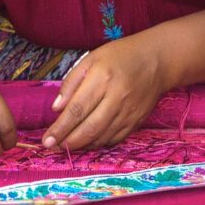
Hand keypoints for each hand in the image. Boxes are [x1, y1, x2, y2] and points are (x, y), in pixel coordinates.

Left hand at [42, 32, 168, 149]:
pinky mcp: (137, 121)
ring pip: (102, 137)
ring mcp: (129, 112)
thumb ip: (71, 83)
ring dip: (82, 145)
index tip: (47, 140)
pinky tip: (87, 142)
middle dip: (69, 142)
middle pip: (89, 128)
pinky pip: (115, 139)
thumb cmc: (120, 57)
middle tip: (53, 147)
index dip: (60, 128)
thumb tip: (56, 109)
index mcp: (102, 78)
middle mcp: (117, 97)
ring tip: (67, 145)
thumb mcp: (90, 60)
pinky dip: (99, 143)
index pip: (77, 110)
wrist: (158, 60)